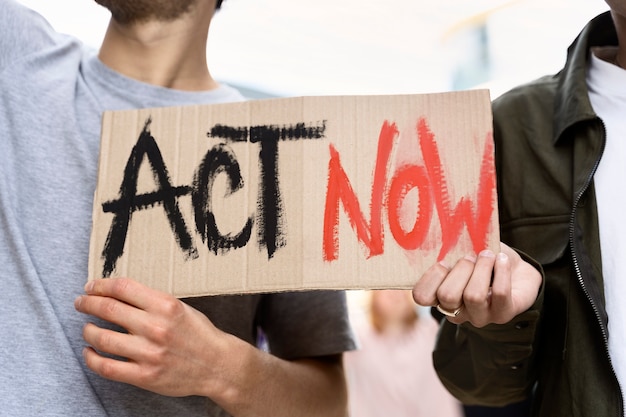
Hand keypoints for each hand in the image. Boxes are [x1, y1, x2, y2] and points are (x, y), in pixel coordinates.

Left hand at [74, 278, 226, 396]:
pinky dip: (92, 358)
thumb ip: (153, 301)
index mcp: (166, 305)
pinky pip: (107, 367)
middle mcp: (156, 327)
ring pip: (102, 337)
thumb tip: (119, 294)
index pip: (123, 287)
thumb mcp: (182, 308)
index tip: (91, 287)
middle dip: (87, 303)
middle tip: (81, 302)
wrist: (218, 365)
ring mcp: (149, 353)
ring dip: (88, 330)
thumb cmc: (200, 334)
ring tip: (87, 328)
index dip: (101, 285)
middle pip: (108, 308)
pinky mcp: (144, 376)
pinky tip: (90, 352)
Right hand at [412, 242, 540, 326]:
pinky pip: (500, 293)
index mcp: (439, 296)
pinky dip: (502, 269)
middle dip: (461, 268)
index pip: (422, 296)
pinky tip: (502, 260)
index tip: (445, 261)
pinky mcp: (503, 315)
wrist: (516, 270)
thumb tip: (444, 236)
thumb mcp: (461, 251)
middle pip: (447, 296)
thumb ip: (448, 250)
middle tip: (471, 257)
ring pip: (473, 296)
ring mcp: (479, 317)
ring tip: (488, 255)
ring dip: (482, 267)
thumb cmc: (482, 259)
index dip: (431, 277)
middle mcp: (456, 311)